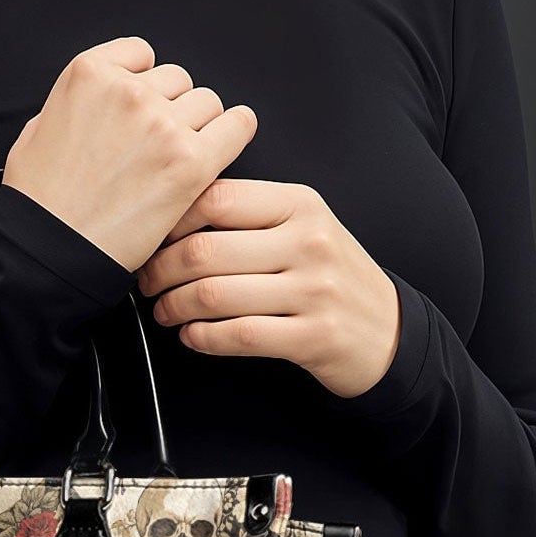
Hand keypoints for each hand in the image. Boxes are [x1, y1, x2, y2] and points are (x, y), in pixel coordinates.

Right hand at [2, 37, 257, 273]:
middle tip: (156, 146)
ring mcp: (162, 124)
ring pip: (208, 102)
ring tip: (177, 158)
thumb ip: (75, 104)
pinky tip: (228, 141)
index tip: (141, 108)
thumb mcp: (36, 130)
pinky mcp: (190, 162)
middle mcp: (128, 91)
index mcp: (88, 74)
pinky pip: (237, 126)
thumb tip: (97, 102)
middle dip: (171, 108)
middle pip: (178, 80)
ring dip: (198, 125)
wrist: (51, 249)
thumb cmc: (39, 201)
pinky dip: (236, 131)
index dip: (144, 83)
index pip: (142, 54)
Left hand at [135, 176, 403, 399]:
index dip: (170, 220)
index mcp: (299, 204)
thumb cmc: (329, 274)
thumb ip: (249, 213)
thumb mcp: (303, 225)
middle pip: (204, 250)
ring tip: (164, 310)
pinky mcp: (313, 337)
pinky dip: (202, 338)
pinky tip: (192, 335)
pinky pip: (239, 336)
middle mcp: (308, 242)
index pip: (215, 198)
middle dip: (159, 271)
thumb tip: (173, 212)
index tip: (153, 238)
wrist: (388, 328)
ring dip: (173, 307)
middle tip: (147, 281)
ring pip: (214, 295)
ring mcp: (314, 291)